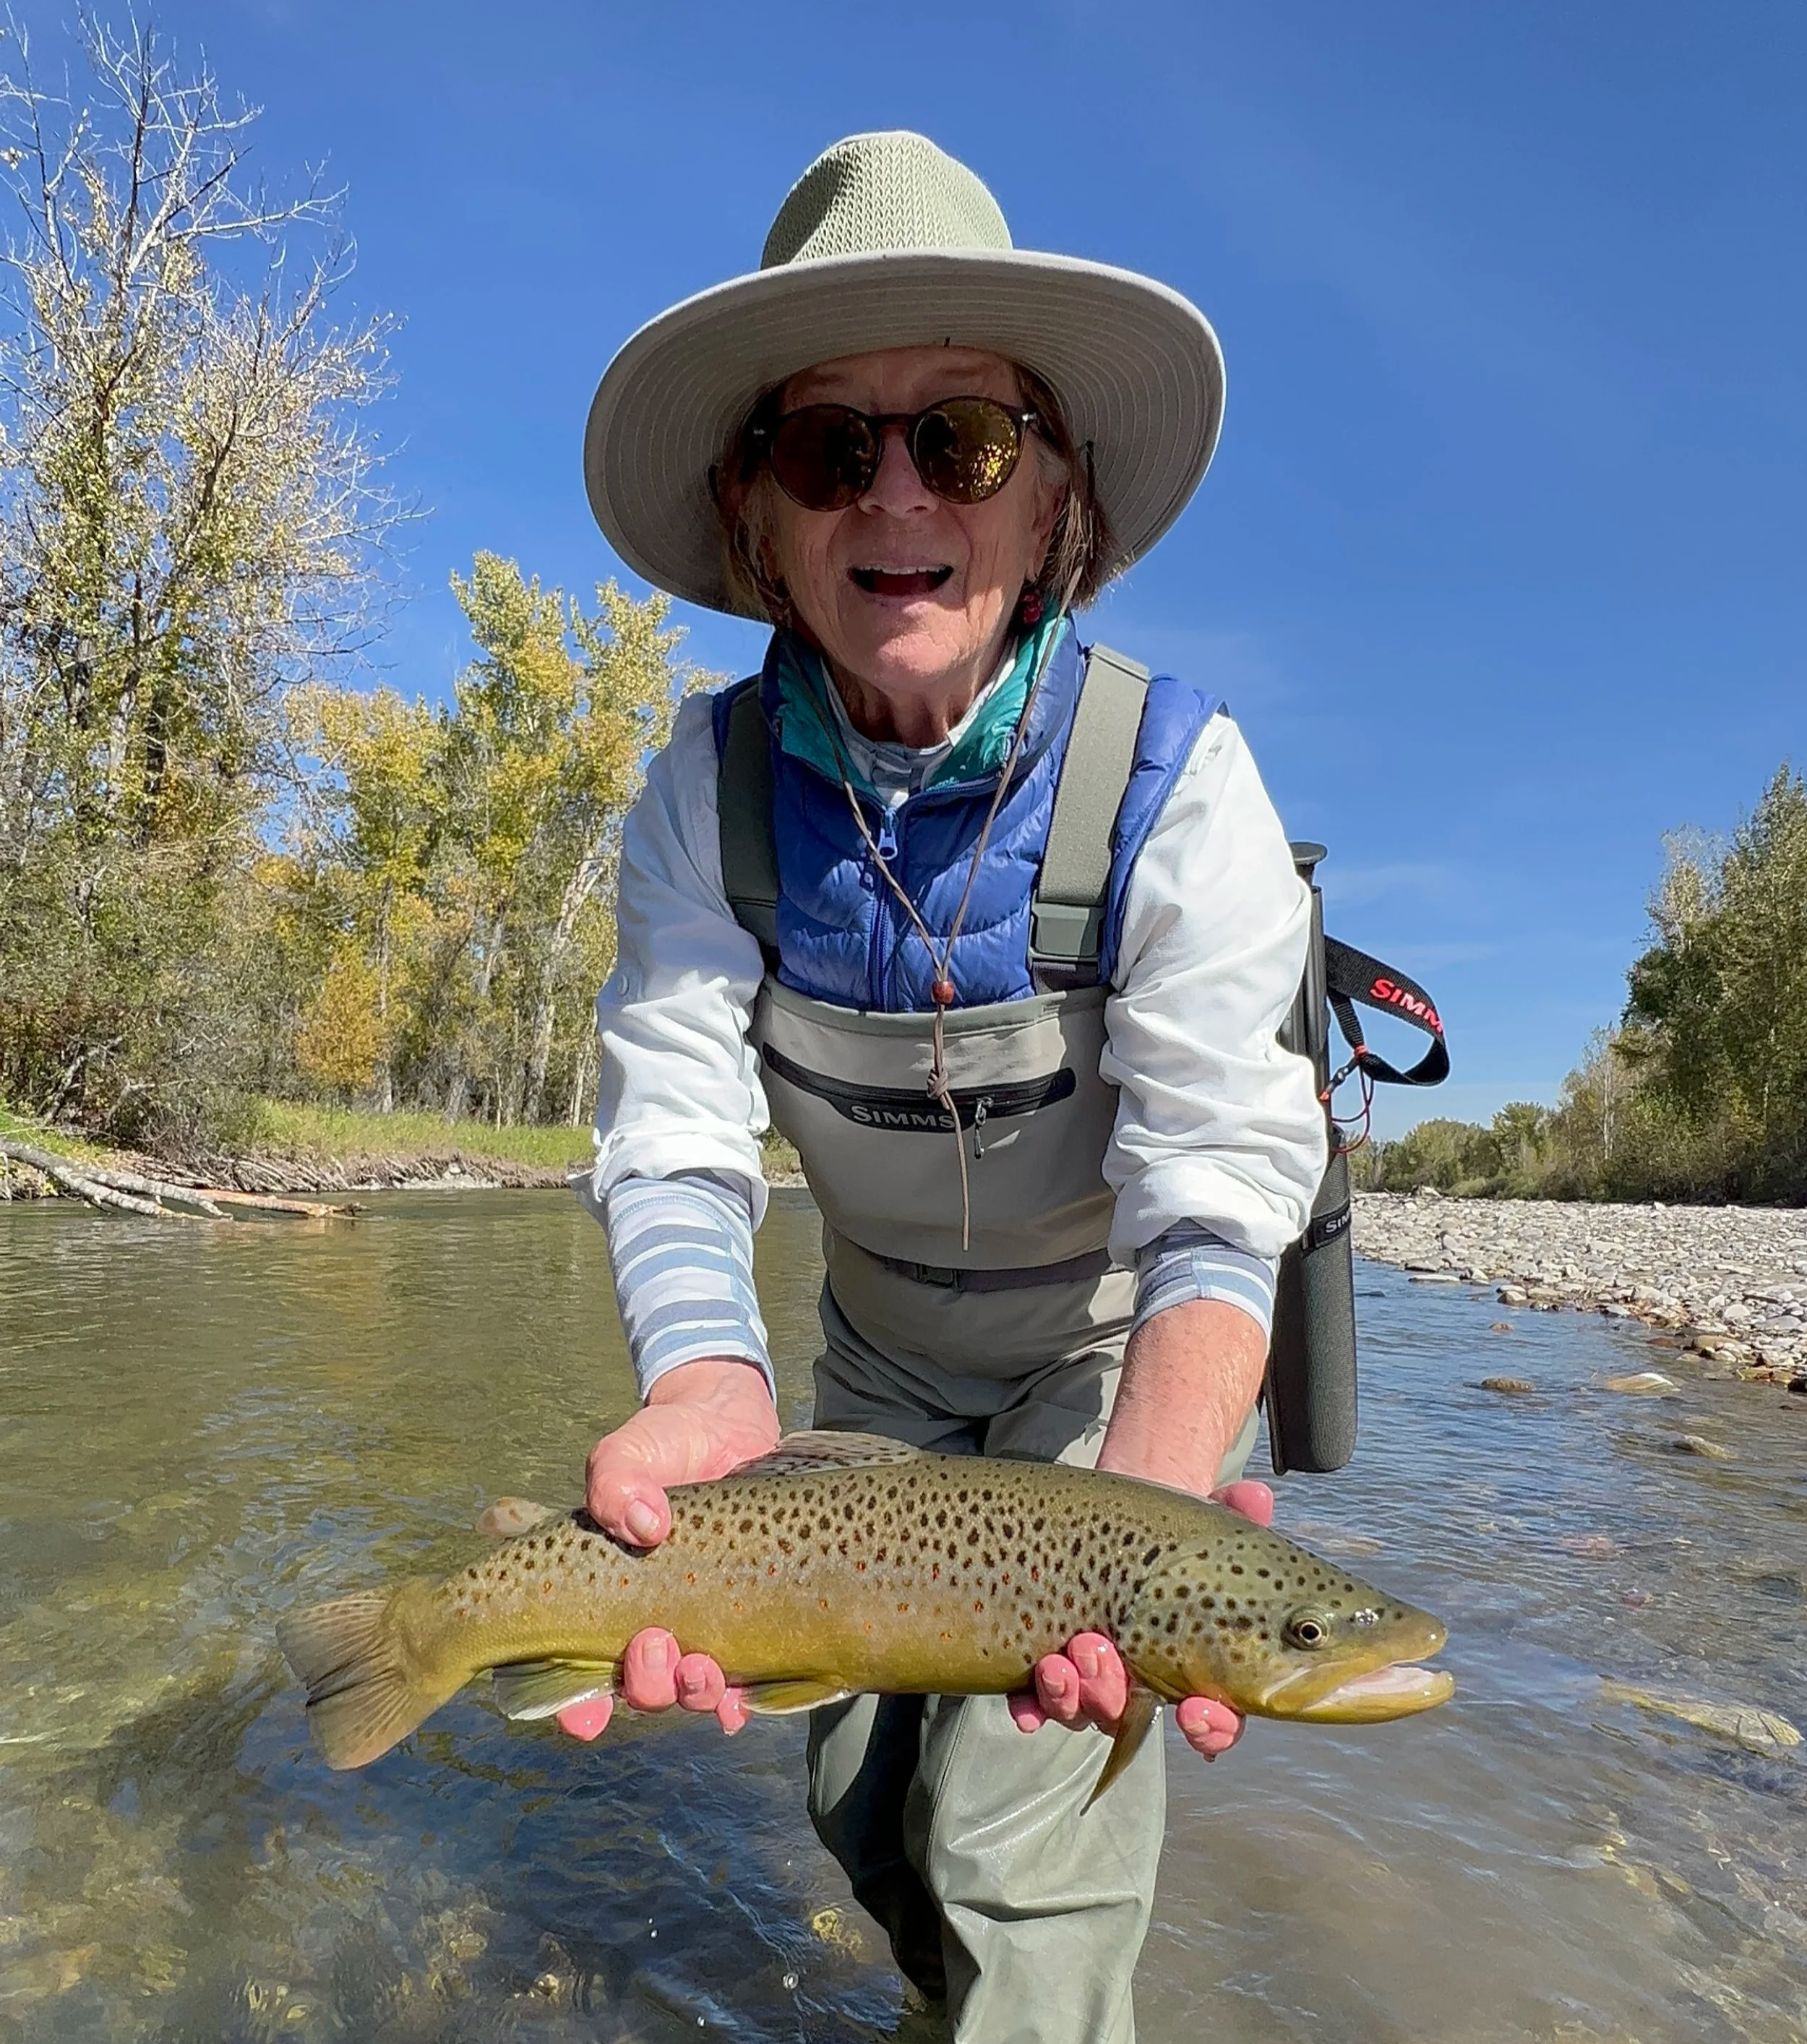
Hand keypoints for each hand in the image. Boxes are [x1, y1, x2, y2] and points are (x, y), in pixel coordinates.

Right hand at [556, 1358, 778, 1743]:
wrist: (727, 1425)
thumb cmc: (661, 1445)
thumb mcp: (626, 1454)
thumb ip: (615, 1481)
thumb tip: (645, 1523)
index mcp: (604, 1598)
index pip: (577, 1675)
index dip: (576, 1708)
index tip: (585, 1714)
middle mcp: (648, 1622)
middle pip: (640, 1688)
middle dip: (644, 1685)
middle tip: (653, 1643)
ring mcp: (701, 1622)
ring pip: (691, 1688)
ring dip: (693, 1691)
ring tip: (701, 1666)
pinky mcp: (750, 1615)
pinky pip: (748, 1676)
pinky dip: (741, 1697)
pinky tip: (742, 1698)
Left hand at [1007, 1479, 1274, 1760]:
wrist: (1115, 1520)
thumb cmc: (1174, 1537)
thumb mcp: (1207, 1523)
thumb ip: (1238, 1514)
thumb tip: (1256, 1495)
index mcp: (1199, 1671)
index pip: (1216, 1723)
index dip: (1210, 1727)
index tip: (1196, 1709)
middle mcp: (1146, 1687)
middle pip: (1133, 1719)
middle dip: (1112, 1695)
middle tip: (1096, 1648)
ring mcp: (1096, 1680)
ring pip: (1082, 1712)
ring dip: (1069, 1699)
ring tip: (1059, 1660)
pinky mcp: (1055, 1664)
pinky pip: (1039, 1704)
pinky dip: (1031, 1709)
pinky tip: (1023, 1709)